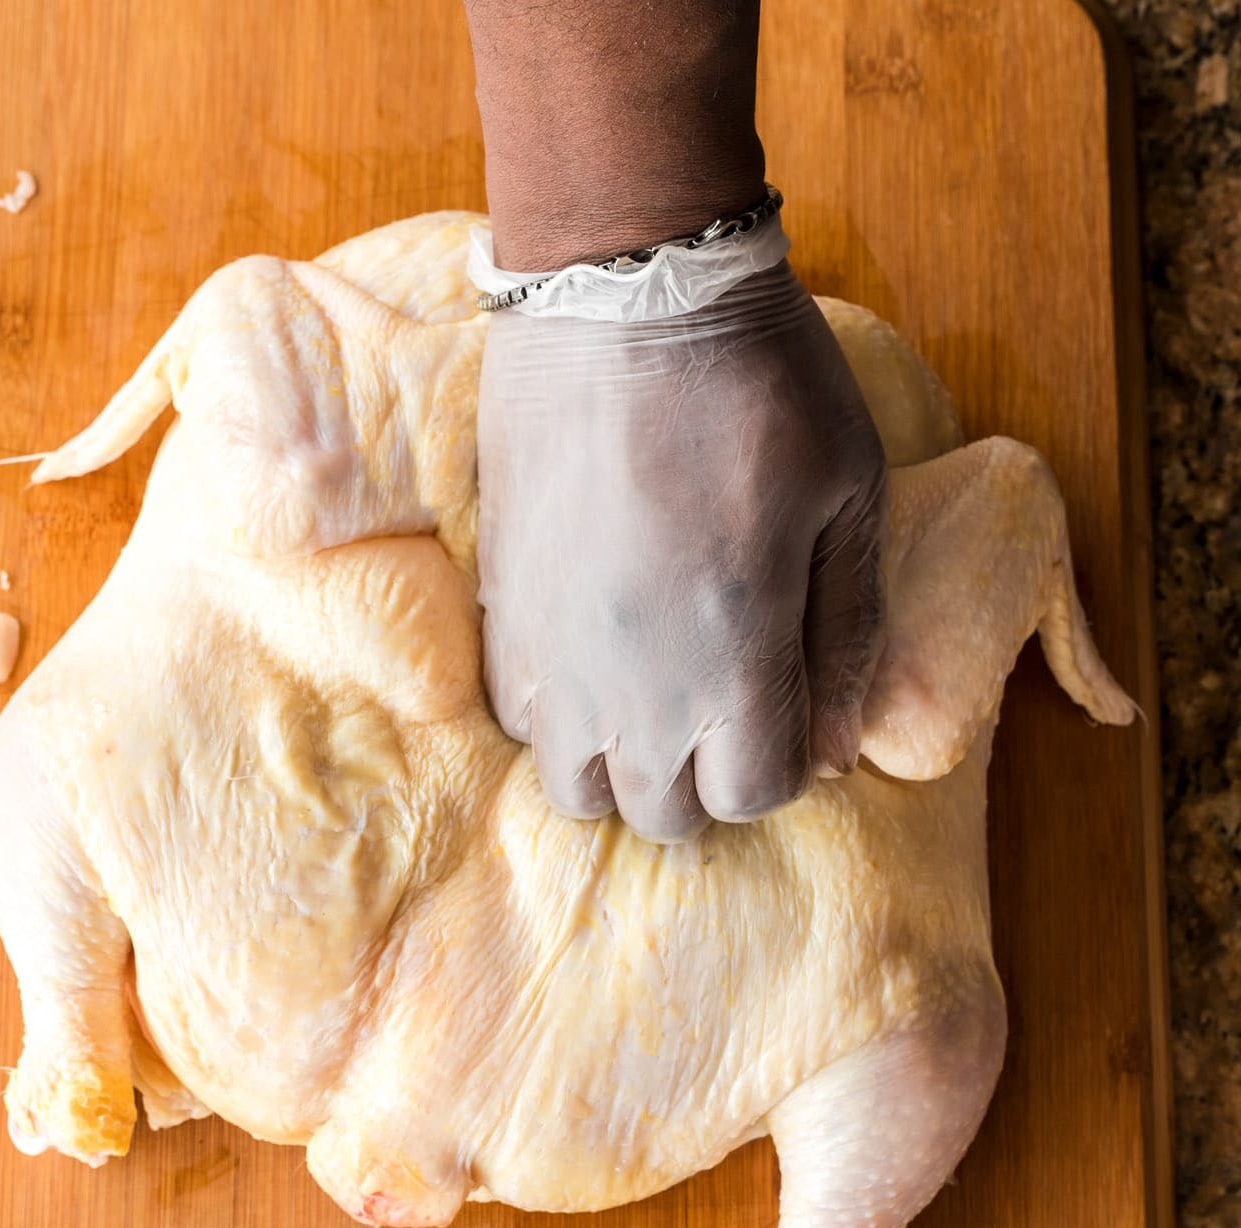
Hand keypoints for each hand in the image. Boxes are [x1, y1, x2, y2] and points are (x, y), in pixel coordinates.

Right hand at [477, 260, 887, 841]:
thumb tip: (838, 752)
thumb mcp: (849, 498)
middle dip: (705, 780)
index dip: (782, 766)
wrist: (622, 293)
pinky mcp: (500, 610)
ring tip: (647, 702)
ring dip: (621, 766)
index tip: (786, 707)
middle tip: (723, 708)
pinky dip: (556, 715)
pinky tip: (586, 658)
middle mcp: (633, 686)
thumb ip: (848, 637)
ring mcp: (552, 654)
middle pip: (664, 812)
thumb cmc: (760, 384)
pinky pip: (514, 716)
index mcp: (735, 661)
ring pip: (575, 787)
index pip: (754, 795)